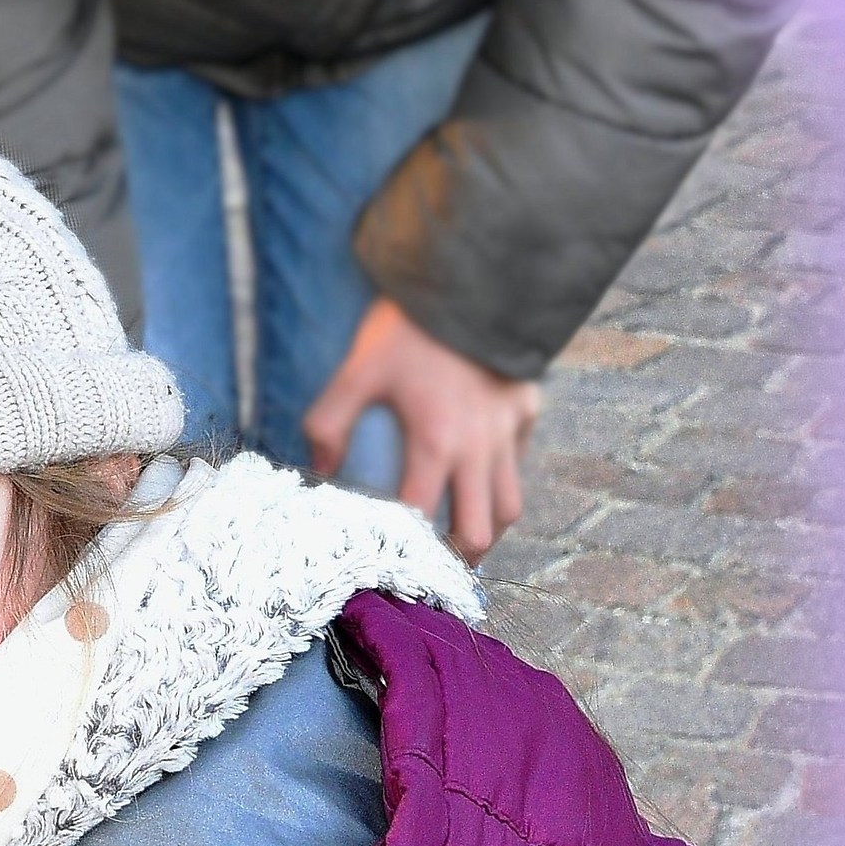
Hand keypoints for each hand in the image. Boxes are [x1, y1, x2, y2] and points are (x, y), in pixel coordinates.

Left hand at [303, 298, 542, 564]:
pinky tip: (478, 477)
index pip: (421, 518)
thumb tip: (318, 469)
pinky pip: (520, 459)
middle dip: (457, 556)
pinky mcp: (527, 408)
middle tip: (432, 567)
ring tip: (461, 539)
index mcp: (437, 442)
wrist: (471, 278)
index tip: (387, 564)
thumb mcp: (356, 370)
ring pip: (510, 504)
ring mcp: (509, 430)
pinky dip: (502, 477)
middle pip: (481, 528)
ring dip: (486, 527)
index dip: (404, 548)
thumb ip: (328, 422)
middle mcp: (480, 447)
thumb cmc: (407, 326)